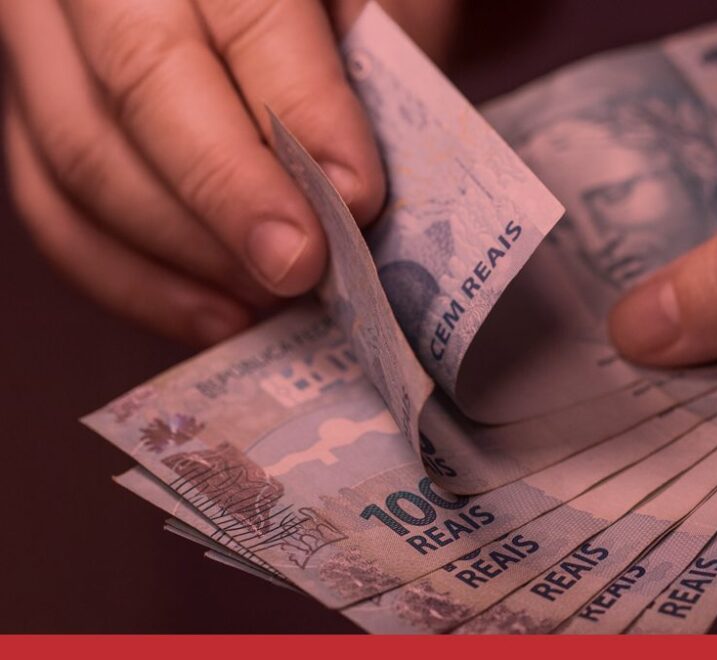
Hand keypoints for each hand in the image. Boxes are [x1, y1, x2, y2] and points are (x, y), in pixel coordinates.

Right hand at [2, 0, 395, 344]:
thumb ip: (373, 63)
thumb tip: (346, 192)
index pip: (247, 15)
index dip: (303, 112)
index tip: (356, 198)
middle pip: (141, 83)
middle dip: (229, 193)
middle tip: (301, 267)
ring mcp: (41, 44)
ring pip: (81, 157)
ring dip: (188, 248)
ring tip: (273, 292)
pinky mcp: (29, 115)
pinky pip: (54, 210)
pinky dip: (136, 280)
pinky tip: (218, 313)